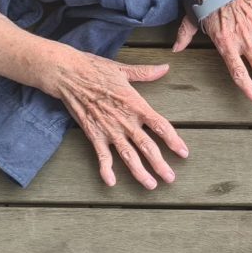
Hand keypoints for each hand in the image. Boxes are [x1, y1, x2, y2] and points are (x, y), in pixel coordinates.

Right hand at [37, 45, 188, 188]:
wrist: (68, 73)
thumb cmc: (95, 68)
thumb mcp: (123, 70)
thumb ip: (145, 73)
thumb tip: (165, 67)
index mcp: (136, 104)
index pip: (160, 126)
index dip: (174, 140)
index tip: (184, 152)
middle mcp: (125, 120)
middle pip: (147, 146)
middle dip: (160, 164)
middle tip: (170, 179)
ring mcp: (109, 129)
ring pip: (128, 156)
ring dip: (140, 172)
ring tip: (151, 185)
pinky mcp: (93, 134)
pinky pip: (101, 156)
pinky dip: (106, 170)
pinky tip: (111, 182)